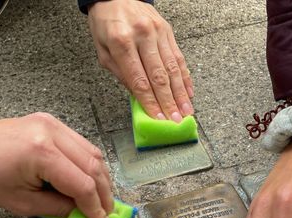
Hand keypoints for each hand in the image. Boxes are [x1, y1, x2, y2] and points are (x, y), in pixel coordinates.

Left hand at [0, 113, 113, 217]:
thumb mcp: (22, 203)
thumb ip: (59, 209)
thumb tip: (85, 216)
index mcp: (41, 154)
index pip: (82, 184)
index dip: (96, 208)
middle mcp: (52, 133)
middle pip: (94, 166)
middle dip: (104, 194)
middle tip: (107, 214)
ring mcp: (55, 124)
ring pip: (93, 153)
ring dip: (102, 179)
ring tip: (102, 200)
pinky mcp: (53, 123)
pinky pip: (82, 145)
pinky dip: (90, 166)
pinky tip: (91, 182)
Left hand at [87, 0, 192, 121]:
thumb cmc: (106, 23)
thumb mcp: (103, 51)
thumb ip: (120, 74)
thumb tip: (138, 97)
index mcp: (121, 42)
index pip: (139, 81)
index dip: (151, 103)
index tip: (158, 118)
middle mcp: (142, 36)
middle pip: (159, 77)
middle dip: (169, 102)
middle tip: (176, 120)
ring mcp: (157, 32)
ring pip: (173, 69)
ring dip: (181, 93)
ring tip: (186, 111)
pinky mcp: (167, 30)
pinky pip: (179, 57)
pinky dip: (185, 77)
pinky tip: (189, 92)